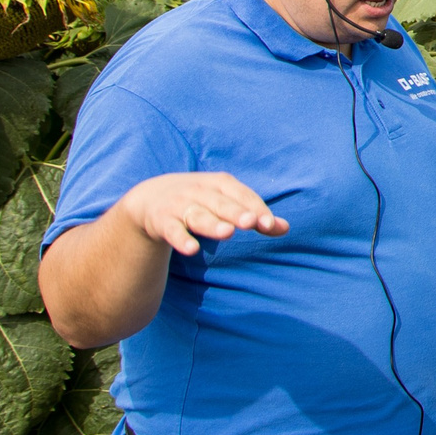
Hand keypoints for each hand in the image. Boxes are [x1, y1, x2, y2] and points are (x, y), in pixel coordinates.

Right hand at [110, 172, 287, 256]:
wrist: (150, 199)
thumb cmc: (201, 202)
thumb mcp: (227, 204)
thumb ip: (255, 216)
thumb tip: (285, 228)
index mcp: (220, 184)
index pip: (243, 195)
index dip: (256, 209)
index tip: (270, 225)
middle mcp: (201, 192)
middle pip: (222, 203)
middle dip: (236, 213)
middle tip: (251, 222)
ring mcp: (180, 205)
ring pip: (198, 215)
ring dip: (212, 223)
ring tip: (227, 233)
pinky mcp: (162, 221)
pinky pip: (173, 231)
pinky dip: (181, 239)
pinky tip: (191, 250)